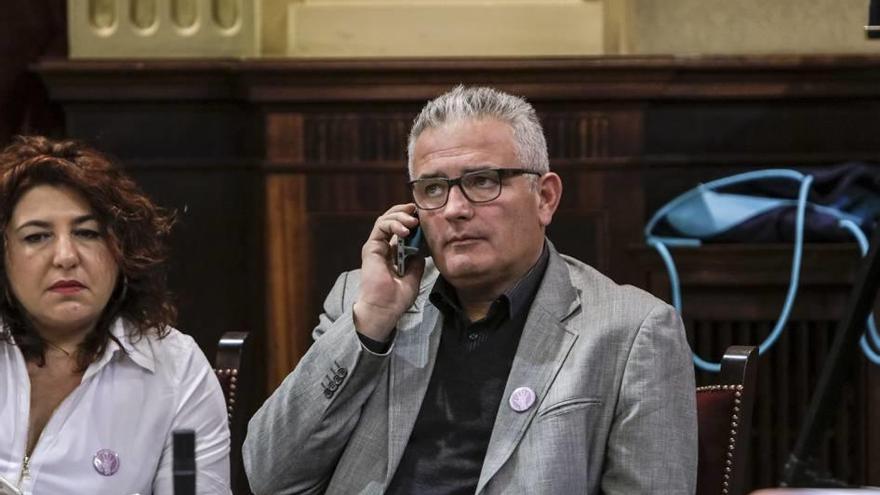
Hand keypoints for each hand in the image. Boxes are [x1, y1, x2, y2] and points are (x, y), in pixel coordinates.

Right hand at [353, 203, 424, 341]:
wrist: (384, 310)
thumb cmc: (395, 300)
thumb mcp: (413, 278)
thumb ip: (416, 262)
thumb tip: (422, 250)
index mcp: (392, 254)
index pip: (400, 229)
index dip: (410, 220)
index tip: (424, 218)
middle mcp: (382, 248)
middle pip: (391, 220)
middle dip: (404, 212)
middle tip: (417, 211)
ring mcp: (376, 247)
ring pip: (385, 220)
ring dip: (400, 217)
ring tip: (413, 223)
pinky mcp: (371, 248)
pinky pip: (380, 227)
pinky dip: (393, 224)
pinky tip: (404, 231)